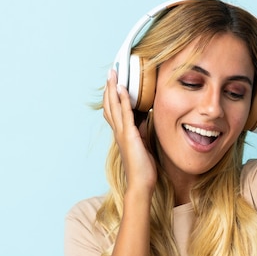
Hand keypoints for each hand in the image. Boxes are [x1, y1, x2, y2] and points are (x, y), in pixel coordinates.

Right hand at [103, 69, 156, 193]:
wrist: (141, 183)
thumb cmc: (143, 167)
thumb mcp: (143, 143)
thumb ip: (141, 130)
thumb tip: (146, 117)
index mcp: (121, 134)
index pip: (114, 110)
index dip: (112, 96)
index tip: (114, 82)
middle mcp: (119, 131)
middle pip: (109, 104)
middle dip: (110, 87)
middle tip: (111, 72)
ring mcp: (122, 133)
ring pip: (114, 106)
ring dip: (113, 88)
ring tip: (113, 73)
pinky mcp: (129, 135)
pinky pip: (125, 113)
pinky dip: (123, 100)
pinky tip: (123, 89)